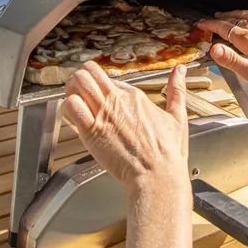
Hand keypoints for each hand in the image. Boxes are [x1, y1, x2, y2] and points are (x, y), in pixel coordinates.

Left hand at [62, 62, 189, 194]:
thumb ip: (177, 91)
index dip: (103, 88)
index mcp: (135, 96)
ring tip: (74, 100)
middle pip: (90, 73)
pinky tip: (72, 116)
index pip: (110, 80)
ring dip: (72, 89)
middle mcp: (117, 100)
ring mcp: (103, 114)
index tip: (101, 99)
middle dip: (81, 78)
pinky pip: (71, 106)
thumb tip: (180, 71)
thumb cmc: (168, 154)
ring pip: (78, 83)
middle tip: (80, 92)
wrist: (157, 176)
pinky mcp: (91, 131)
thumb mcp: (178, 117)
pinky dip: (67, 107)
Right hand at [198, 11, 247, 94]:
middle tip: (209, 20)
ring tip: (225, 15)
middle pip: (234, 20)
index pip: (224, 28)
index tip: (201, 24)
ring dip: (233, 15)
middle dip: (219, 19)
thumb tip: (214, 48)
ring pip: (247, 16)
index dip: (210, 25)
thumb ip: (232, 60)